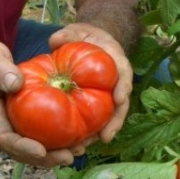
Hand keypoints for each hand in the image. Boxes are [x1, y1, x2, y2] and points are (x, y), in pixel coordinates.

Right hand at [0, 40, 74, 167]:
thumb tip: (16, 84)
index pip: (3, 139)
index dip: (21, 147)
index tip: (40, 150)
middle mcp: (2, 126)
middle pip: (21, 151)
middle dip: (45, 159)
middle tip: (68, 157)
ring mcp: (14, 125)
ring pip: (33, 147)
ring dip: (55, 154)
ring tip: (79, 151)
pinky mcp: (26, 121)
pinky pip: (41, 135)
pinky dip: (59, 140)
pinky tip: (79, 137)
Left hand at [48, 23, 133, 147]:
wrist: (92, 43)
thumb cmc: (86, 36)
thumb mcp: (78, 30)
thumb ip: (68, 34)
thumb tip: (55, 41)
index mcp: (116, 61)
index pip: (124, 74)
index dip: (123, 86)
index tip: (119, 99)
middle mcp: (116, 81)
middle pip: (121, 104)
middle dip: (115, 122)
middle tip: (105, 137)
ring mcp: (108, 95)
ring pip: (109, 118)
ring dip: (100, 134)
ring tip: (86, 148)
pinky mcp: (97, 105)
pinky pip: (95, 121)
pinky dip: (88, 134)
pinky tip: (75, 145)